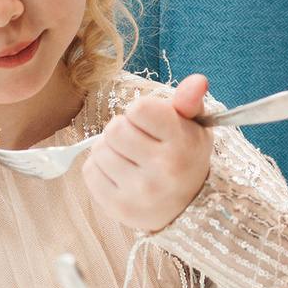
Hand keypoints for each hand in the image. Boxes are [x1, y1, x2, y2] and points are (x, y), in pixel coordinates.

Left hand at [82, 74, 215, 233]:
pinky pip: (90, 171)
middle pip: (114, 128)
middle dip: (122, 130)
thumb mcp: (195, 125)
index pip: (138, 108)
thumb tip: (197, 81)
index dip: (141, 112)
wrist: (188, 205)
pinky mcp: (119, 207)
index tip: (151, 125)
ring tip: (130, 159)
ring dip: (110, 150)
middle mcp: (164, 169)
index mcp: (184, 143)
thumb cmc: (186, 156)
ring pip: (99, 149)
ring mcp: (140, 191)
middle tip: (138, 142)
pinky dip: (100, 169)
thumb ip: (190, 100)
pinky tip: (120, 175)